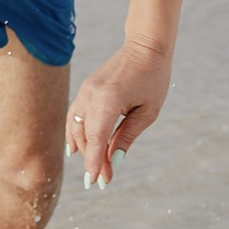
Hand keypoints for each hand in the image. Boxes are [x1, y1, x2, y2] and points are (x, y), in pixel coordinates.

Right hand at [66, 40, 173, 187]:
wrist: (145, 46)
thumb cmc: (152, 78)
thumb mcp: (147, 112)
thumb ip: (127, 136)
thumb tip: (113, 161)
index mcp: (108, 100)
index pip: (96, 139)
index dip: (94, 162)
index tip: (95, 182)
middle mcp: (91, 95)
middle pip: (85, 136)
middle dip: (92, 159)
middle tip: (102, 179)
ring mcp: (85, 90)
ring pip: (76, 127)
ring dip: (82, 148)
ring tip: (91, 167)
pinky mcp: (86, 88)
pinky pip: (76, 115)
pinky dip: (75, 132)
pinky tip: (75, 147)